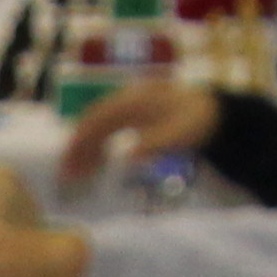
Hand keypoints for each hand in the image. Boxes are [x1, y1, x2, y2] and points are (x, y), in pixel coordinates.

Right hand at [58, 78, 218, 182]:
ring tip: (76, 176)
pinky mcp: (130, 118)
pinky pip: (107, 132)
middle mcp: (124, 101)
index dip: (80, 139)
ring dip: (85, 151)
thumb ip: (153, 144)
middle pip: (91, 123)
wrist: (211, 112)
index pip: (97, 118)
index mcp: (133, 101)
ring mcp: (126, 109)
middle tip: (65, 175)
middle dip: (77, 149)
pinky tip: (95, 167)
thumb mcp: (179, 135)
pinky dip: (98, 149)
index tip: (69, 160)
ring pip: (97, 129)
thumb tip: (127, 157)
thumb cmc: (195, 122)